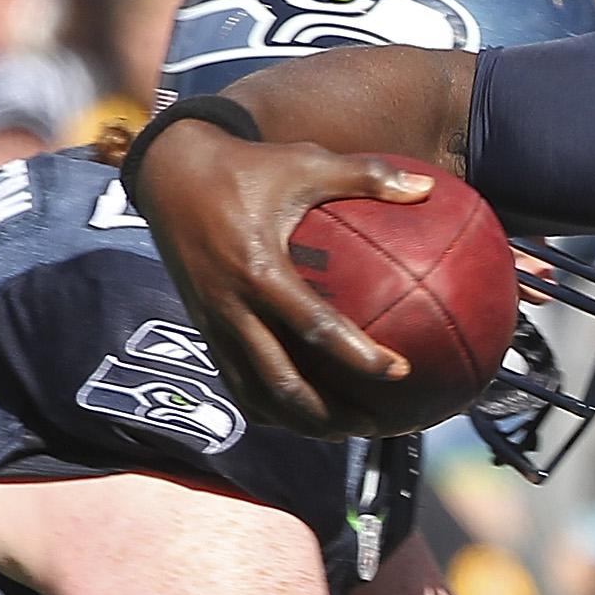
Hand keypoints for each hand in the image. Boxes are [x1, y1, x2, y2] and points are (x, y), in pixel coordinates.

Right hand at [124, 125, 430, 433]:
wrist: (167, 172)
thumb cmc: (247, 165)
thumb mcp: (305, 162)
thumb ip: (366, 175)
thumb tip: (427, 187)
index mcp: (260, 270)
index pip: (315, 327)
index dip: (359, 355)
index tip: (400, 372)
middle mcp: (233, 306)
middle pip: (283, 382)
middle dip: (330, 413)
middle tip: (375, 426)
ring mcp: (213, 323)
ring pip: (257, 393)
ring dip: (301, 421)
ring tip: (345, 433)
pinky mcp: (203, 329)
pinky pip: (236, 382)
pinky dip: (268, 407)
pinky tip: (302, 418)